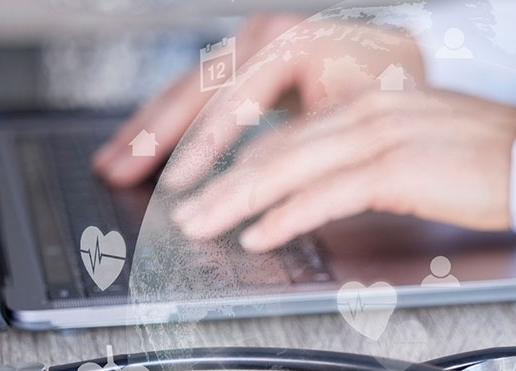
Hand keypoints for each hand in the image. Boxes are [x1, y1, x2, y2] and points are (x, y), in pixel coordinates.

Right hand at [91, 14, 424, 187]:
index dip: (205, 146)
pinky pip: (194, 93)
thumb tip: (269, 190)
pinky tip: (137, 147)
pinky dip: (164, 123)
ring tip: (111, 164)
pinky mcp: (243, 63)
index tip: (182, 182)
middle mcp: (265, 36)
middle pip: (195, 91)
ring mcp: (250, 46)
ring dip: (146, 131)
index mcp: (293, 41)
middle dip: (153, 137)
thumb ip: (311, 149)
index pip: (235, 99)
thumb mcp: (360, 121)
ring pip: (186, 91)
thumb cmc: (391, 94)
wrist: (405, 64)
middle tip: (118, 172)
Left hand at [171, 88, 515, 251]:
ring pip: (287, 166)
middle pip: (274, 147)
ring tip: (200, 225)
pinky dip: (285, 215)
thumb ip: (367, 163)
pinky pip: (325, 193)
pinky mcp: (395, 167)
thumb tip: (325, 192)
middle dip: (219, 181)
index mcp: (368, 105)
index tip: (206, 188)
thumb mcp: (416, 151)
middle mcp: (366, 112)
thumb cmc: (487, 164)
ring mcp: (379, 136)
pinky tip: (259, 233)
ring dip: (235, 200)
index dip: (238, 162)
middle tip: (181, 210)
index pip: (287, 133)